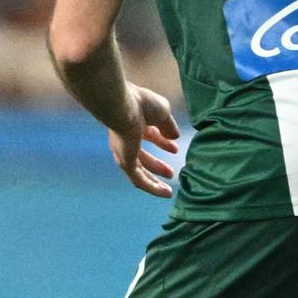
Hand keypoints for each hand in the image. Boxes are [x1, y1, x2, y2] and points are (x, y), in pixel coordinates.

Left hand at [108, 83, 181, 198]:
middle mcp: (127, 140)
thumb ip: (168, 125)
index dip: (163, 142)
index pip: (150, 135)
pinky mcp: (125, 162)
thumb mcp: (163, 112)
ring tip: (167, 190)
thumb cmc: (142, 104)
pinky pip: (139, 179)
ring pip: (139, 172)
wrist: (122, 107)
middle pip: (143, 157)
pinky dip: (152, 187)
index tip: (175, 149)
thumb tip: (175, 136)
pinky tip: (164, 193)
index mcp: (135, 124)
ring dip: (154, 180)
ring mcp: (124, 152)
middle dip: (156, 165)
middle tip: (170, 173)